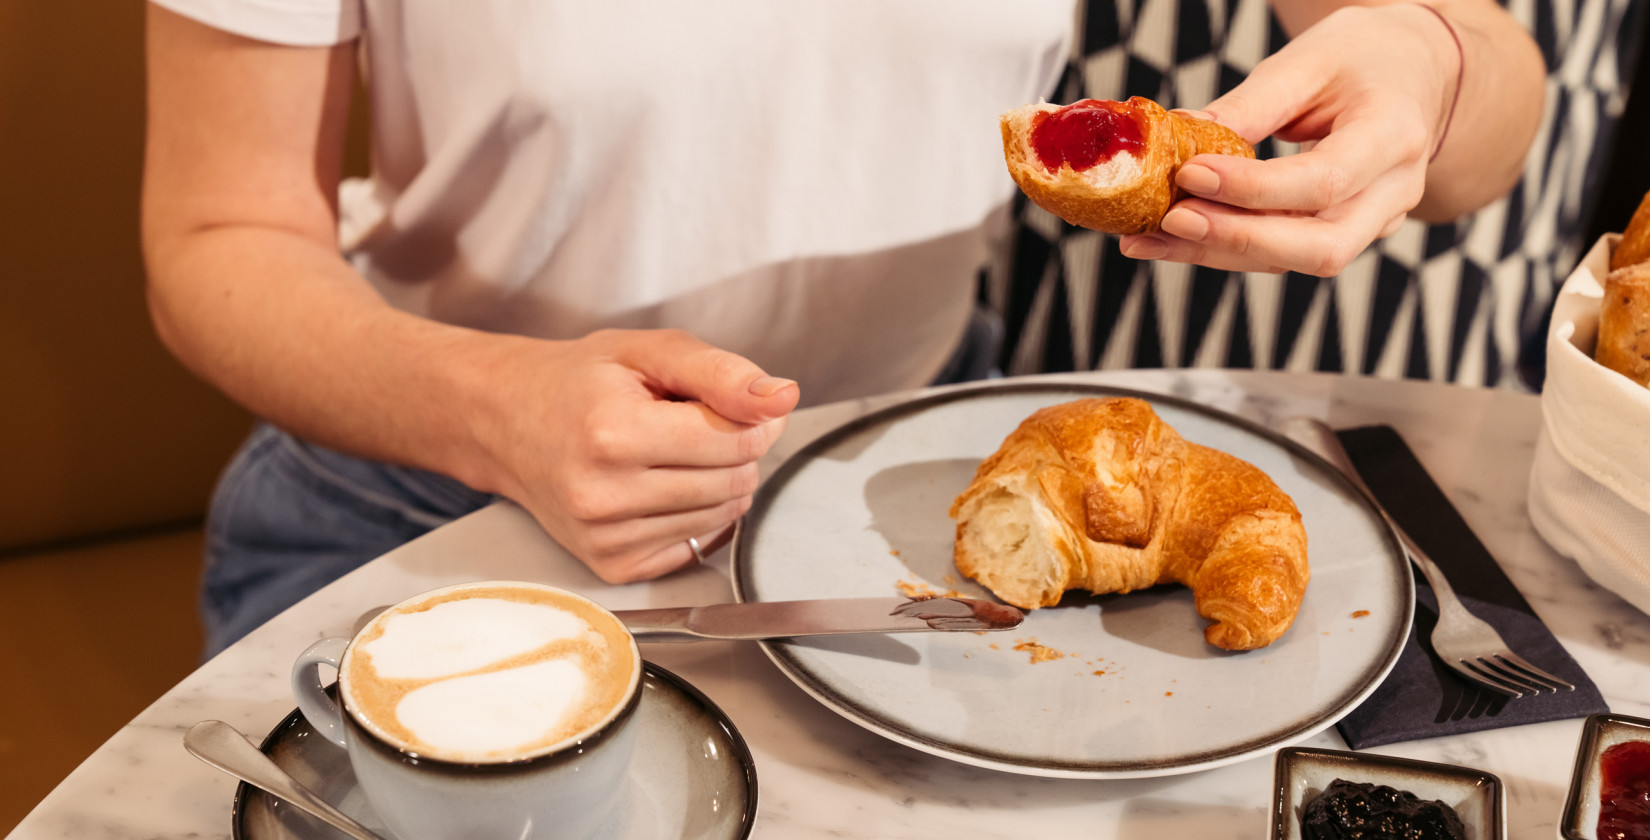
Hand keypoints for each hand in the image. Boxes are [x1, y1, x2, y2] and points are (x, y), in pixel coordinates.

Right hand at [475, 329, 798, 582]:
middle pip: (734, 480)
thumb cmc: (578, 382)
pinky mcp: (613, 566)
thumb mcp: (648, 352)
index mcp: (614, 432)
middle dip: (733, 447)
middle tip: (688, 423)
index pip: (738, 439)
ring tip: (667, 452)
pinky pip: (696, 544)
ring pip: (722, 515)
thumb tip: (783, 398)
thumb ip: (722, 372)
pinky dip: (695, 514)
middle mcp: (605, 494)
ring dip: (715, 481)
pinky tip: (657, 485)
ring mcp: (606, 538)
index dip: (750, 416)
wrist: (506, 423)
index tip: (726, 400)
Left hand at [1118, 3, 1458, 275]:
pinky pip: (1280, 254)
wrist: (1415, 74)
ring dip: (1215, 254)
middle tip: (1169, 222)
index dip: (1254, 189)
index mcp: (1394, 134)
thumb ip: (1250, 105)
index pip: (1326, 180)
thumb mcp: (1310, 60)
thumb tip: (1178, 135)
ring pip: (1294, 261)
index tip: (1191, 174)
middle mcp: (1393, 191)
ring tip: (1145, 237)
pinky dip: (1221, 249)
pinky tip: (1167, 239)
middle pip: (1321, 247)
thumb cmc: (1367, 57)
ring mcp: (1373, 221)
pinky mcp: (1341, 233)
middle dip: (1238, 240)